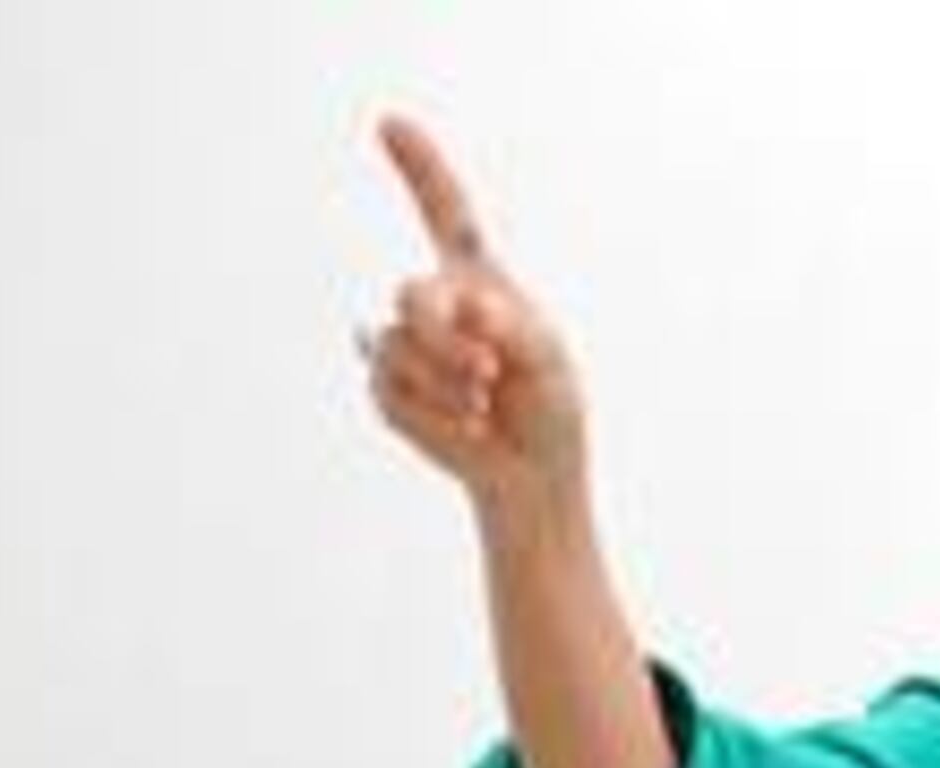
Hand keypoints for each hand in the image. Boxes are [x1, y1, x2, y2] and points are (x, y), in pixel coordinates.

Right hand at [363, 114, 587, 510]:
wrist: (531, 472)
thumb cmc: (550, 407)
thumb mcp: (551, 361)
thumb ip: (515, 327)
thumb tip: (471, 306)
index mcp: (477, 280)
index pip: (444, 211)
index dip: (418, 168)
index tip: (390, 125)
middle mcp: (437, 304)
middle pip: (412, 296)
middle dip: (446, 341)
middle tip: (488, 376)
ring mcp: (405, 345)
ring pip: (397, 348)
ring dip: (446, 385)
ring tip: (484, 408)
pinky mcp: (388, 389)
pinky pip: (389, 392)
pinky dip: (434, 416)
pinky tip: (467, 426)